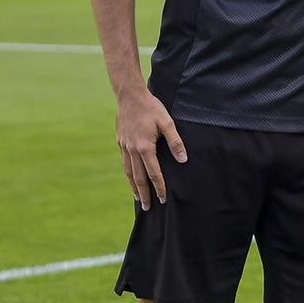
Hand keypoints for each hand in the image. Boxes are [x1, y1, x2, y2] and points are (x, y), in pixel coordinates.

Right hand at [116, 91, 187, 210]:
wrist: (129, 95)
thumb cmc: (151, 108)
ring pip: (128, 172)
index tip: (163, 199)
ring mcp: (124, 146)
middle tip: (148, 207)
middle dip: (144, 194)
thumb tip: (183, 160)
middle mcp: (132, 150)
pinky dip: (128, 173)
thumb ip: (175, 142)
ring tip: (138, 197)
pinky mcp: (120, 142)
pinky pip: (124, 162)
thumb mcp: (167, 123)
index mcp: (145, 147)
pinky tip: (131, 177)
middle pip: (138, 178)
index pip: (153, 173)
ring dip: (133, 187)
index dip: (159, 187)